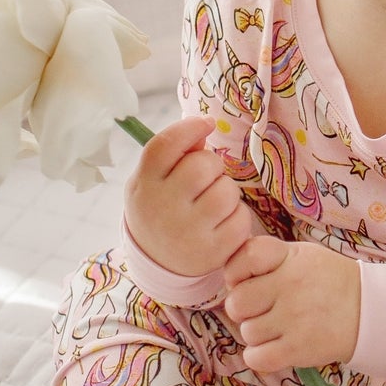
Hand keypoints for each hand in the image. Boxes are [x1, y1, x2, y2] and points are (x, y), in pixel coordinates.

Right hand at [124, 116, 258, 277]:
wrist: (157, 261)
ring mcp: (187, 232)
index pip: (164, 145)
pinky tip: (221, 223)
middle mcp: (163, 208)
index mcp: (145, 184)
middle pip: (203, 165)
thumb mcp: (154, 179)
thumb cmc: (161, 207)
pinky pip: (241, 218)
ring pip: (227, 191)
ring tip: (212, 202)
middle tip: (205, 178)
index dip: (190, 127)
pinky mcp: (211, 252)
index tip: (205, 124)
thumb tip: (204, 126)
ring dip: (226, 191)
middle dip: (212, 165)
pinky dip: (237, 216)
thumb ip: (175, 152)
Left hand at [222, 234, 361, 372]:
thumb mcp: (301, 255)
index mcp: (289, 258)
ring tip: (278, 327)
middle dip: (244, 309)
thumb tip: (228, 273)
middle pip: (236, 303)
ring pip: (247, 332)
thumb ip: (267, 257)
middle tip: (262, 309)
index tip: (245, 280)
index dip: (236, 272)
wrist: (370, 311)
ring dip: (257, 334)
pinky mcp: (298, 349)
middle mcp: (290, 286)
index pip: (245, 257)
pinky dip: (260, 356)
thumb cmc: (328, 281)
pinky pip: (255, 358)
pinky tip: (275, 347)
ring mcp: (294, 319)